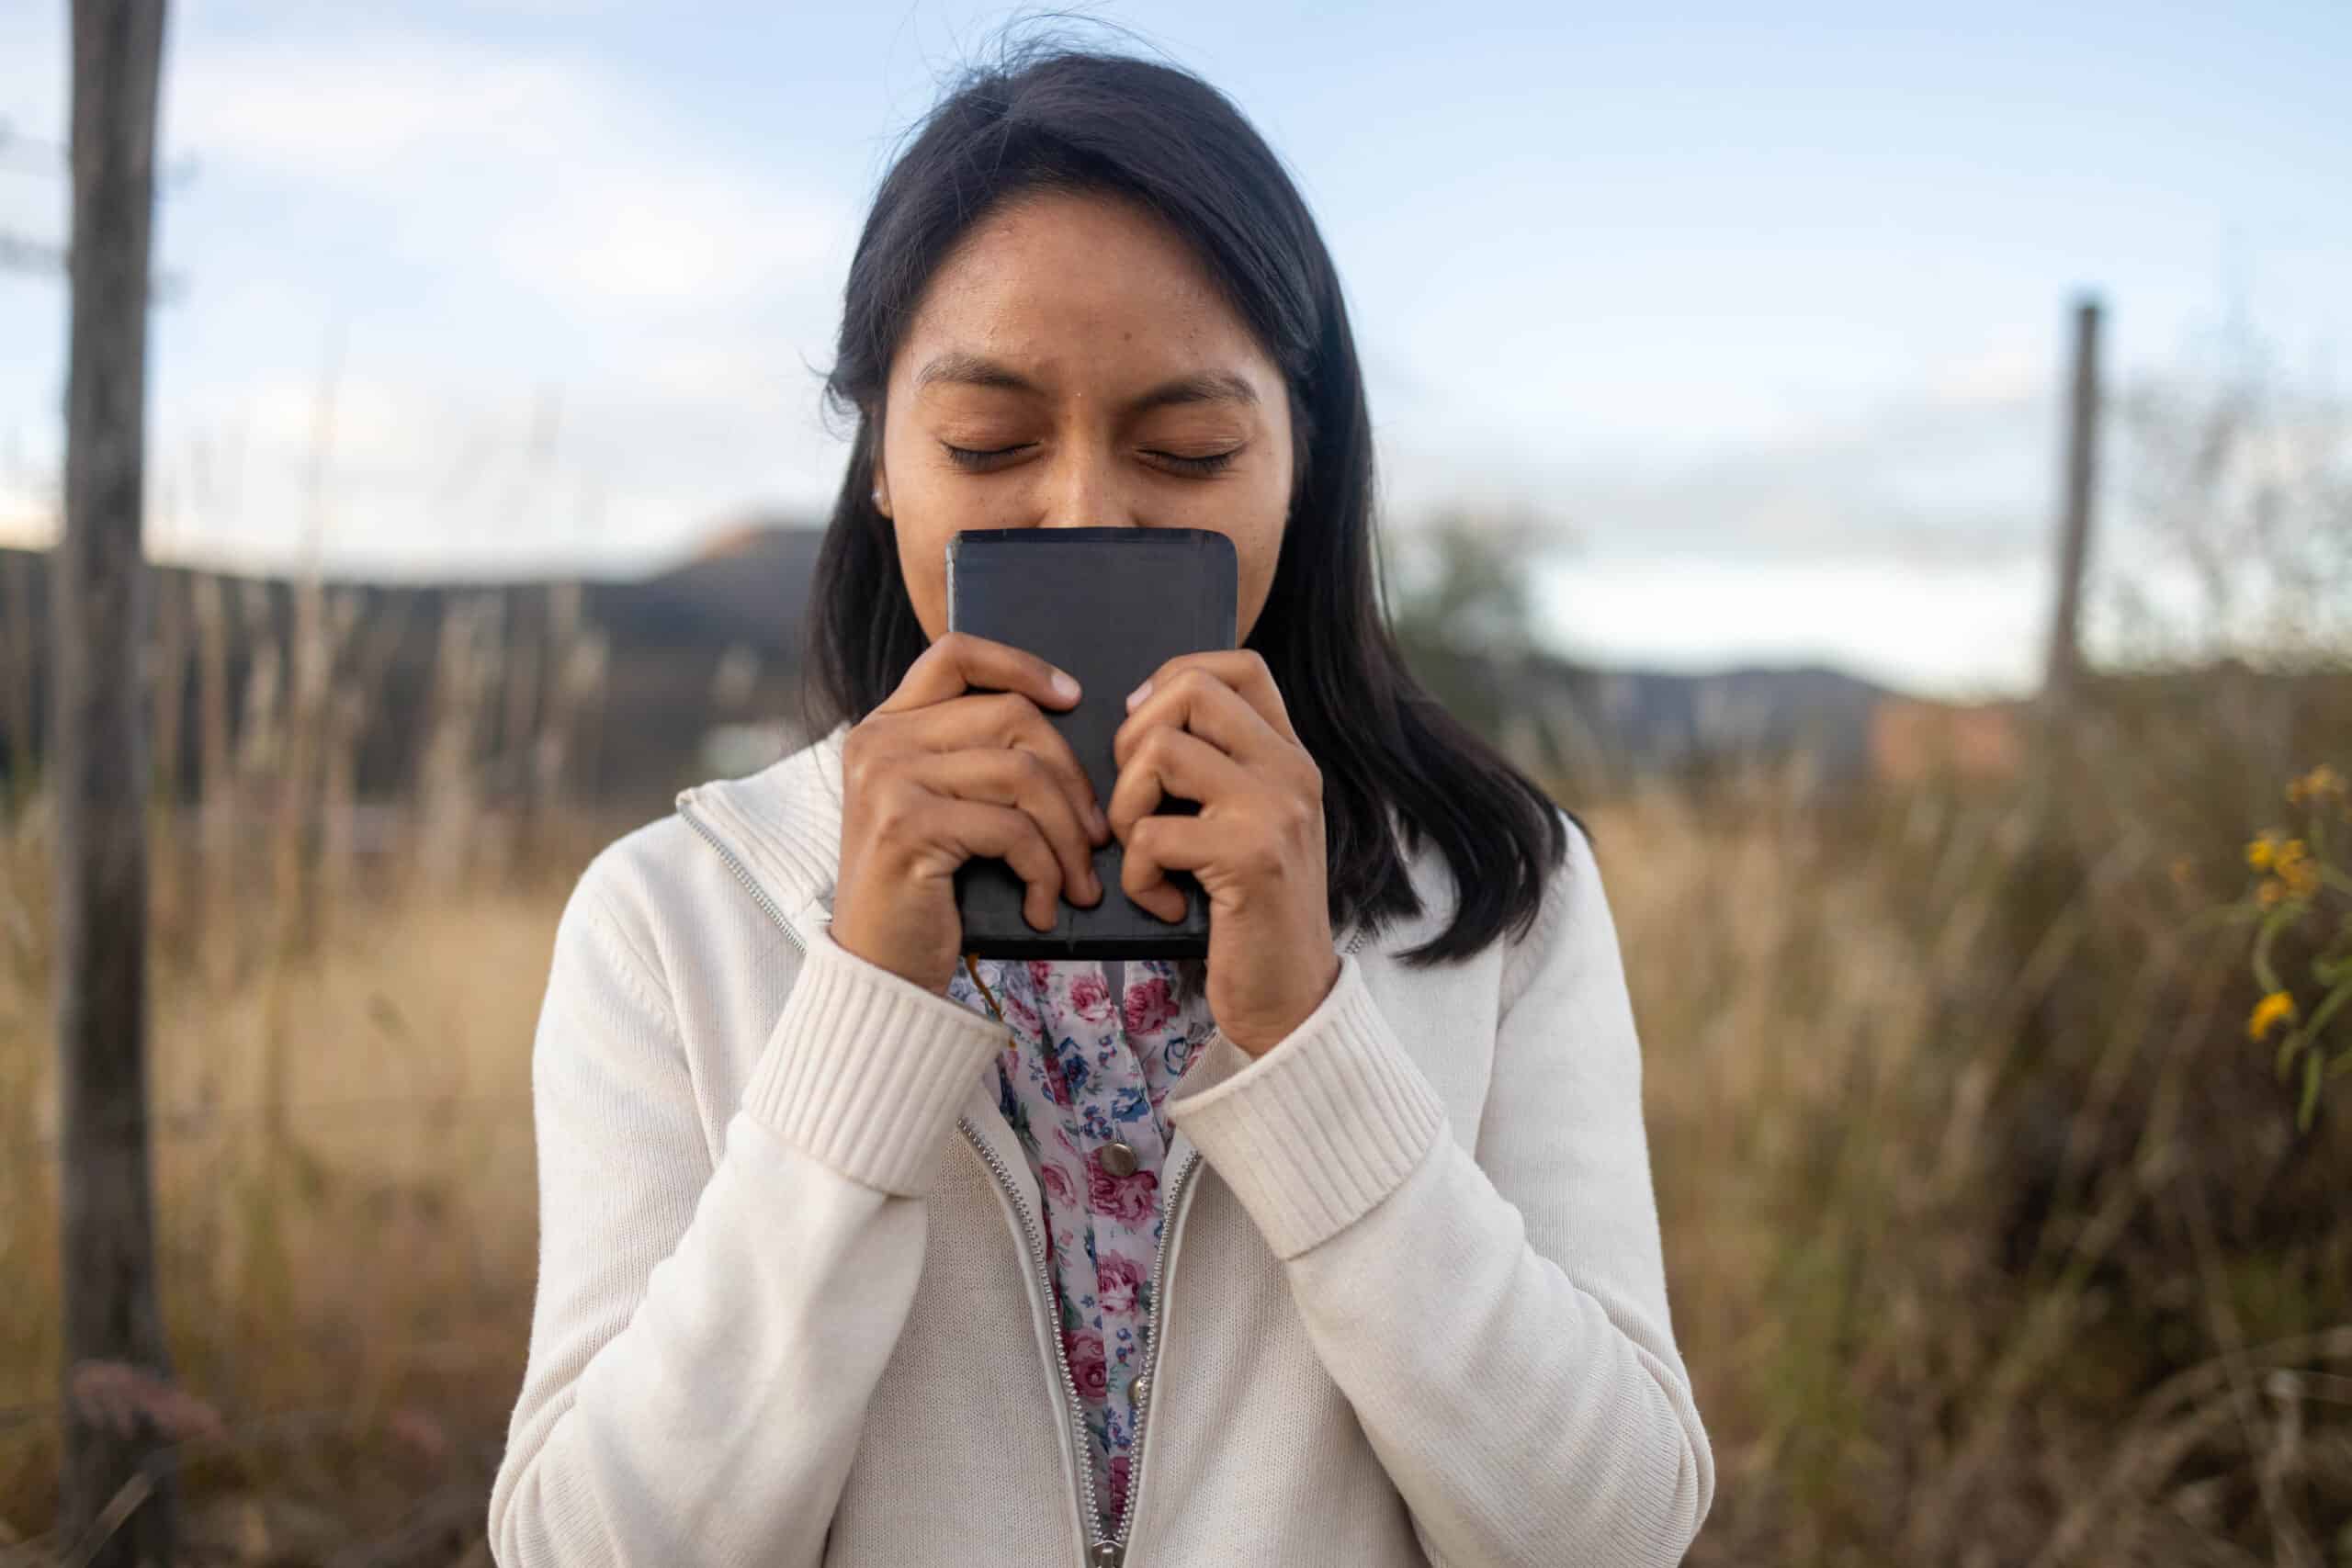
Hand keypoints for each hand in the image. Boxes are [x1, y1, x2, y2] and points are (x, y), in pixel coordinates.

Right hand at [828, 632, 1111, 993]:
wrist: (878, 971)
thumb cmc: (927, 892)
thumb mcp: (942, 808)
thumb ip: (975, 757)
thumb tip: (1069, 720)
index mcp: (885, 726)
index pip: (956, 654)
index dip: (1021, 665)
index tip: (1073, 698)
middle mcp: (878, 742)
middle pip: (1010, 716)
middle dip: (1072, 777)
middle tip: (1095, 837)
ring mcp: (888, 781)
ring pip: (1021, 773)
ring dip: (1067, 836)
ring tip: (1078, 883)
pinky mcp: (907, 828)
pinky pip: (1011, 829)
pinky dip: (1044, 871)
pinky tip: (1043, 906)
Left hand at [1108, 650, 1338, 1055]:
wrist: (1292, 1002)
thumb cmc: (1252, 917)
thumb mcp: (1250, 828)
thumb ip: (1220, 772)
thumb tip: (1142, 716)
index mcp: (1291, 758)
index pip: (1239, 666)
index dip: (1175, 677)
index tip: (1148, 731)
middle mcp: (1291, 772)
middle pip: (1189, 690)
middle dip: (1133, 741)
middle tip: (1138, 803)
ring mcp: (1275, 811)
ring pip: (1160, 751)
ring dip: (1127, 807)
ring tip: (1148, 855)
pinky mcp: (1249, 859)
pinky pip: (1151, 832)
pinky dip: (1138, 875)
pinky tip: (1167, 904)